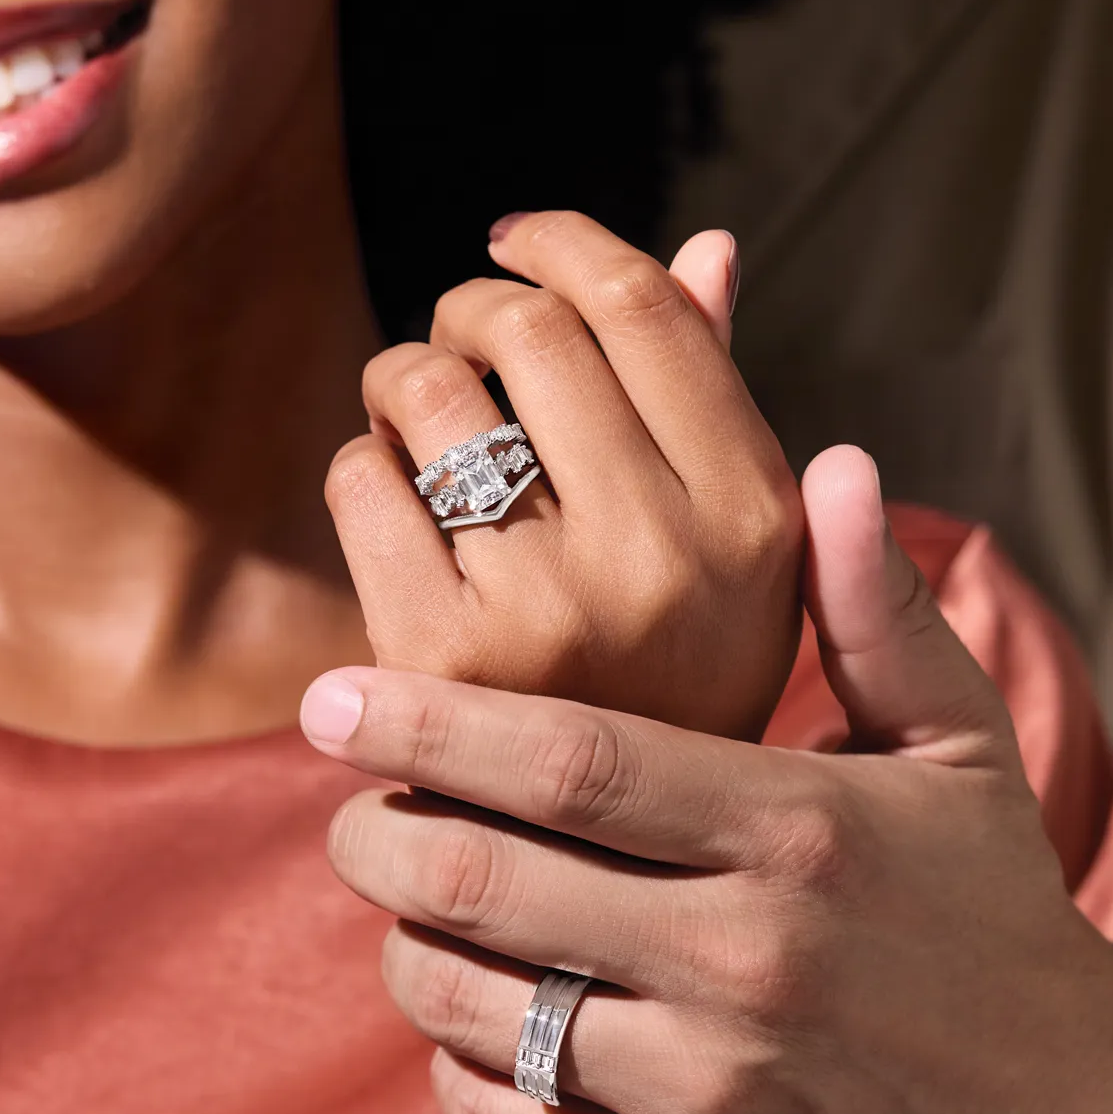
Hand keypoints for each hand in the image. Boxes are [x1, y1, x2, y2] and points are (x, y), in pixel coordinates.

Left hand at [304, 447, 1112, 1113]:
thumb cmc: (991, 915)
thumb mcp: (961, 750)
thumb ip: (877, 612)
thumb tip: (834, 463)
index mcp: (797, 830)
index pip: (566, 759)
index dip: (425, 718)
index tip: (327, 696)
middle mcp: (745, 961)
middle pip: (479, 879)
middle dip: (372, 831)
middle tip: (350, 807)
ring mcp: (711, 1093)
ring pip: (467, 1005)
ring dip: (406, 945)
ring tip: (420, 906)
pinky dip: (455, 1064)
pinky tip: (481, 1021)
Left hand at [324, 211, 802, 739]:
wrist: (610, 874)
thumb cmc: (671, 690)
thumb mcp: (745, 561)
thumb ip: (720, 405)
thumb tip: (708, 245)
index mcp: (754, 518)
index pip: (645, 308)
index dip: (564, 242)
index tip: (516, 239)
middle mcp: (663, 558)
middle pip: (528, 326)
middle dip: (469, 310)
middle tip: (457, 350)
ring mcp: (550, 613)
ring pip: (427, 389)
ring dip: (400, 379)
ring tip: (415, 429)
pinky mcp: (441, 665)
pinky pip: (358, 480)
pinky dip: (359, 470)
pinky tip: (393, 518)